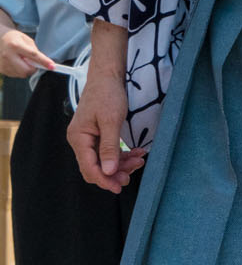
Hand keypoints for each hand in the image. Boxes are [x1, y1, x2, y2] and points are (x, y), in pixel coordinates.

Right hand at [0, 29, 53, 78]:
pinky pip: (16, 75)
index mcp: (15, 45)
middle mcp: (8, 56)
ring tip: (22, 60)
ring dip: (26, 69)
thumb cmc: (14, 39)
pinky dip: (20, 71)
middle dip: (34, 68)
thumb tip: (42, 62)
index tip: (53, 66)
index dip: (44, 61)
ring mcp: (3, 64)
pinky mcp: (1, 70)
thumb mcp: (26, 40)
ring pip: (22, 74)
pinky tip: (16, 63)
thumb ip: (34, 50)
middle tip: (33, 62)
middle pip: (26, 70)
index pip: (33, 55)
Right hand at [68, 70, 146, 192]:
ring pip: (103, 161)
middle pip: (95, 167)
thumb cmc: (108, 95)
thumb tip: (108, 171)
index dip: (104, 180)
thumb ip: (109, 147)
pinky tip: (137, 153)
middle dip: (114, 173)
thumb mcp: (111, 121)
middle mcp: (80, 140)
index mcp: (79, 138)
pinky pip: (108, 152)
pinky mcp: (97, 135)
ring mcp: (88, 138)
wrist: (107, 77)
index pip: (89, 167)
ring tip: (140, 160)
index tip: (119, 188)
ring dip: (121, 164)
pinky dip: (122, 155)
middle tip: (133, 174)